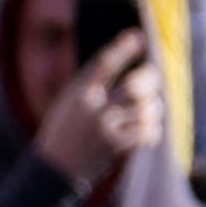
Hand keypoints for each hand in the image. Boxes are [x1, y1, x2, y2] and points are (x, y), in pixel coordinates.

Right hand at [32, 31, 161, 185]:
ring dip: (153, 108)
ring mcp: (105, 128)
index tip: (137, 37)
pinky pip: (147, 131)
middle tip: (152, 80)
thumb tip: (125, 68)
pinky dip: (152, 130)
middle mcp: (93, 108)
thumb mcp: (70, 104)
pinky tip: (147, 132)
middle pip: (134, 85)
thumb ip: (93, 87)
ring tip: (149, 111)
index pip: (104, 64)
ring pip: (145, 108)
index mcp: (79, 93)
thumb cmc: (64, 132)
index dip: (122, 49)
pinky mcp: (115, 148)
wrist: (52, 169)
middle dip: (150, 80)